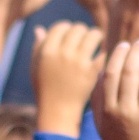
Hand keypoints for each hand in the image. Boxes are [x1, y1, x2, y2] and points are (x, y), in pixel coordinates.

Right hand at [30, 20, 101, 137]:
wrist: (58, 112)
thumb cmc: (45, 91)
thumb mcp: (36, 68)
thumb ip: (37, 48)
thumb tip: (39, 29)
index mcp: (47, 51)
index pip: (61, 27)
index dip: (67, 28)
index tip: (71, 34)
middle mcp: (62, 53)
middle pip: (78, 28)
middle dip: (82, 32)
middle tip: (86, 38)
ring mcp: (78, 62)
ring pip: (93, 35)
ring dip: (96, 36)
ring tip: (97, 41)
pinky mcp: (92, 71)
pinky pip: (101, 52)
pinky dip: (103, 53)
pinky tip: (102, 56)